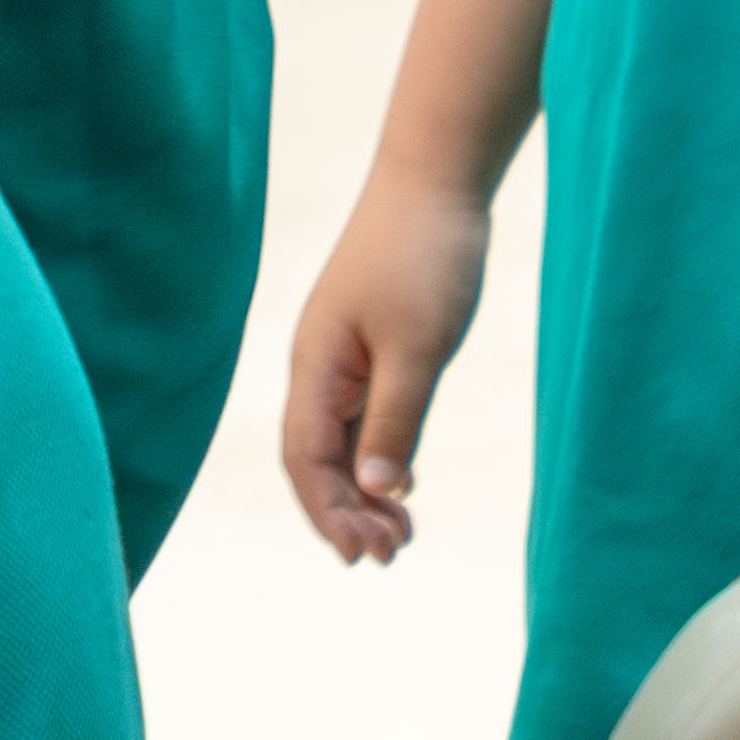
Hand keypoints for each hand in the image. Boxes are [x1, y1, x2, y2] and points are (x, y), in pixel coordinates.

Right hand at [281, 170, 491, 561]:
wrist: (435, 181)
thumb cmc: (423, 257)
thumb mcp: (418, 348)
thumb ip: (396, 420)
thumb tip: (379, 492)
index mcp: (316, 366)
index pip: (304, 457)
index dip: (326, 511)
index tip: (361, 556)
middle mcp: (320, 367)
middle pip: (315, 459)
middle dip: (345, 512)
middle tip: (391, 557)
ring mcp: (344, 358)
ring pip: (340, 443)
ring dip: (363, 493)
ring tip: (400, 538)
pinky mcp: (372, 348)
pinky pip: (364, 419)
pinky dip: (380, 458)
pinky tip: (405, 486)